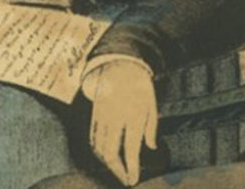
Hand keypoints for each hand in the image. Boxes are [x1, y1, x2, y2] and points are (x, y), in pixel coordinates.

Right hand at [87, 60, 157, 185]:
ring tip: (119, 171)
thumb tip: (151, 147)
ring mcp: (102, 118)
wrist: (118, 66)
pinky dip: (98, 152)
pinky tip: (106, 158)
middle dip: (118, 170)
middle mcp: (115, 118)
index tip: (133, 179)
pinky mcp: (94, 116)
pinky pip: (93, 139)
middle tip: (127, 179)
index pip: (130, 148)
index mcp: (133, 115)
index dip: (131, 167)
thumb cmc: (139, 86)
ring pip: (100, 148)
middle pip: (111, 152)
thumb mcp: (151, 104)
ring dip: (108, 164)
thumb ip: (151, 127)